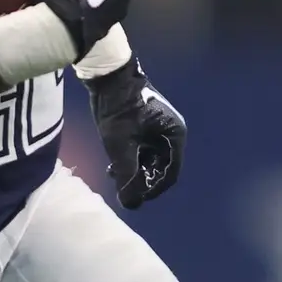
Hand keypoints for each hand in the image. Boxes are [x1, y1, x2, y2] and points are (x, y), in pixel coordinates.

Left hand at [88, 55, 185, 208]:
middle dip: (141, 179)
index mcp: (175, 134)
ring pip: (149, 160)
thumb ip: (127, 175)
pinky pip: (142, 150)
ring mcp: (158, 129)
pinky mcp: (146, 126)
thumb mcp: (121, 145)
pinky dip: (130, 160)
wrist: (107, 76)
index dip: (154, 189)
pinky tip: (113, 166)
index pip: (171, 172)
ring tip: (114, 176)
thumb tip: (131, 204)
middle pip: (160, 167)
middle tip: (122, 187)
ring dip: (134, 171)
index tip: (137, 198)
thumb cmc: (119, 108)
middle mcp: (171, 133)